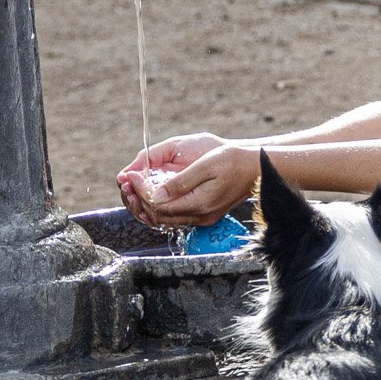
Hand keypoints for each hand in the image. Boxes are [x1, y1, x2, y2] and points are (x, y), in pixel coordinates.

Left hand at [131, 142, 259, 228]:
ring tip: (132, 187)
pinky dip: (158, 208)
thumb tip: (155, 196)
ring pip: (163, 219)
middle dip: (137, 199)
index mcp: (199, 203)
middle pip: (157, 216)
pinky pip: (173, 217)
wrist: (255, 167)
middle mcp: (199, 216)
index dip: (140, 189)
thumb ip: (180, 182)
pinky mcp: (202, 215)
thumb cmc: (232, 160)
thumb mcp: (206, 165)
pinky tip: (149, 195)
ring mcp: (201, 218)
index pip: (158, 204)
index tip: (131, 173)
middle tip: (125, 181)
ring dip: (145, 205)